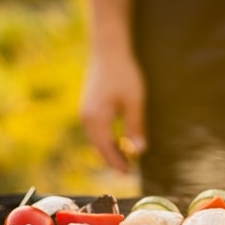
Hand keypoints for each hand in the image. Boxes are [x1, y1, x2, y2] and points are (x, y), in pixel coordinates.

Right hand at [79, 52, 146, 172]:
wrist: (108, 50)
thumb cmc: (123, 75)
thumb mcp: (134, 102)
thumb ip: (135, 128)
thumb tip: (139, 151)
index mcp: (96, 120)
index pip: (106, 150)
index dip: (118, 163)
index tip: (129, 174)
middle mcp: (86, 118)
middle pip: (99, 147)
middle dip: (113, 160)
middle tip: (127, 172)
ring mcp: (85, 111)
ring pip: (96, 139)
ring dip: (109, 150)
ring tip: (124, 159)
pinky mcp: (89, 105)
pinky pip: (96, 130)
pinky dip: (105, 139)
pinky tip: (116, 140)